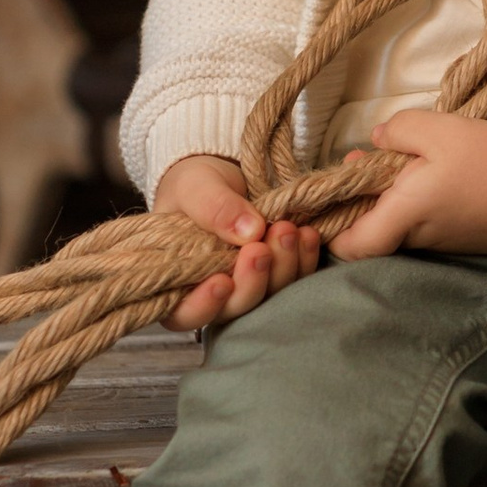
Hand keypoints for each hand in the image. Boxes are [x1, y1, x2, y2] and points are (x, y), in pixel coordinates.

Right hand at [153, 154, 325, 327]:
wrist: (225, 173)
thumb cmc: (195, 186)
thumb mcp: (195, 186)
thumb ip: (214, 207)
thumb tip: (249, 232)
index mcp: (178, 280)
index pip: (184, 313)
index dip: (203, 306)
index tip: (222, 282)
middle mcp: (214, 292)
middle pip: (235, 308)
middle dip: (251, 282)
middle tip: (261, 248)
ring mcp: (250, 284)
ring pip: (270, 296)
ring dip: (283, 268)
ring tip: (287, 231)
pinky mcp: (279, 272)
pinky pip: (296, 277)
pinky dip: (304, 258)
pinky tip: (307, 235)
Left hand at [324, 107, 486, 261]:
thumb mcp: (439, 129)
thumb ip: (399, 129)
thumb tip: (376, 140)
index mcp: (404, 214)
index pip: (350, 246)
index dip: (330, 230)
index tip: (328, 201)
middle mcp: (417, 237)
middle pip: (370, 231)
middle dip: (360, 198)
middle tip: (364, 160)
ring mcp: (439, 242)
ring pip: (396, 225)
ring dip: (388, 196)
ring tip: (399, 157)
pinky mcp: (458, 239)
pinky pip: (421, 224)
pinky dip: (414, 202)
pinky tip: (427, 172)